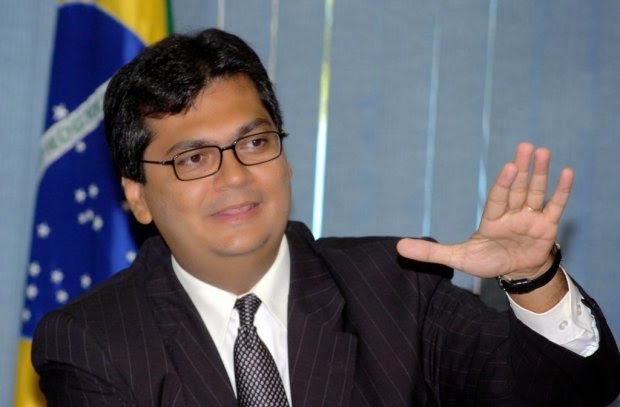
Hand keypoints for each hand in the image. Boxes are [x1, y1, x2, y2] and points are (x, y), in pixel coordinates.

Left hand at [397, 142, 573, 279]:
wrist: (515, 274)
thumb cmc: (488, 261)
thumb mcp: (457, 257)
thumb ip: (430, 252)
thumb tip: (398, 246)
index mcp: (492, 217)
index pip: (498, 197)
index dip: (504, 184)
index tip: (509, 166)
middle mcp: (512, 212)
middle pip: (518, 188)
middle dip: (523, 169)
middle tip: (527, 146)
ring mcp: (530, 218)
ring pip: (536, 192)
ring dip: (540, 174)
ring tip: (544, 152)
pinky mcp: (547, 226)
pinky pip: (555, 206)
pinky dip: (561, 191)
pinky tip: (566, 172)